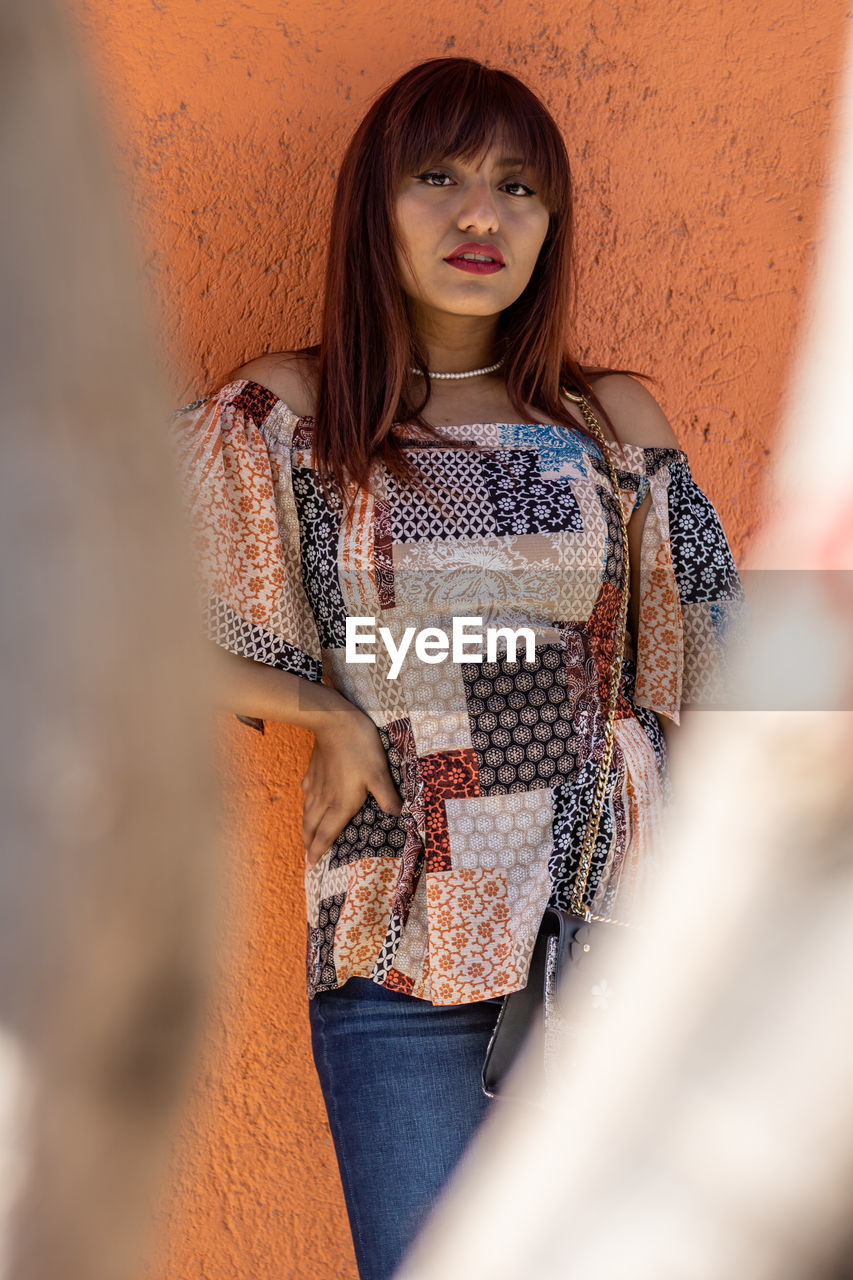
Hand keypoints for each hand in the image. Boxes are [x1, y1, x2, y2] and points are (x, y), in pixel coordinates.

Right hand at [300, 705, 403, 867]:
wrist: (333, 721)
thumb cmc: (359, 748)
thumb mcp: (379, 773)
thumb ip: (388, 797)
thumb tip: (399, 815)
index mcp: (340, 804)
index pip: (326, 834)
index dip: (318, 851)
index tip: (312, 865)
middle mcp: (324, 799)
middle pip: (312, 827)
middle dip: (310, 844)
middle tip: (309, 857)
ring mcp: (315, 785)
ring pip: (307, 812)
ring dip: (306, 828)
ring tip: (307, 837)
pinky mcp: (312, 771)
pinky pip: (307, 795)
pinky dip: (307, 805)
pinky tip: (309, 801)